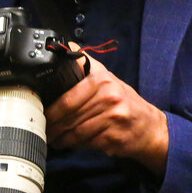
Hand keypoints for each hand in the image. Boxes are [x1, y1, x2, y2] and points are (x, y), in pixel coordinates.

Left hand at [44, 52, 169, 177]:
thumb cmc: (124, 102)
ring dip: (62, 138)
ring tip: (55, 139)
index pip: (68, 98)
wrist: (149, 126)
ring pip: (77, 132)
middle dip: (54, 127)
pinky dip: (76, 145)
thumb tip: (66, 47)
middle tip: (45, 130)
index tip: (42, 114)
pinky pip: (87, 143)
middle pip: (71, 117)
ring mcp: (113, 118)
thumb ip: (86, 66)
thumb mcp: (108, 79)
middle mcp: (109, 97)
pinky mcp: (114, 137)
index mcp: (103, 80)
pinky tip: (71, 143)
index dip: (52, 110)